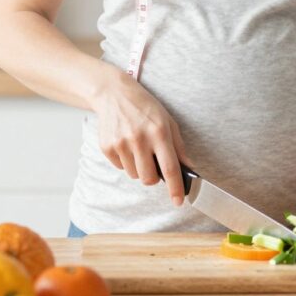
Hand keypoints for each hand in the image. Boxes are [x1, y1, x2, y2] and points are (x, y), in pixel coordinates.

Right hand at [90, 71, 192, 205]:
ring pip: (134, 175)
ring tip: (138, 147)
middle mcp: (139, 139)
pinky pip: (120, 168)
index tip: (179, 201)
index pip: (170, 168)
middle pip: (149, 179)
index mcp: (159, 132)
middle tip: (153, 163)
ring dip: (138, 167)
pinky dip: (125, 161)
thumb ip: (179, 147)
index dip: (176, 188)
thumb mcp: (168, 121)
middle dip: (153, 178)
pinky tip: (126, 143)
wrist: (114, 94)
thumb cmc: (145, 108)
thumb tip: (188, 169)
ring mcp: (121, 143)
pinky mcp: (107, 147)